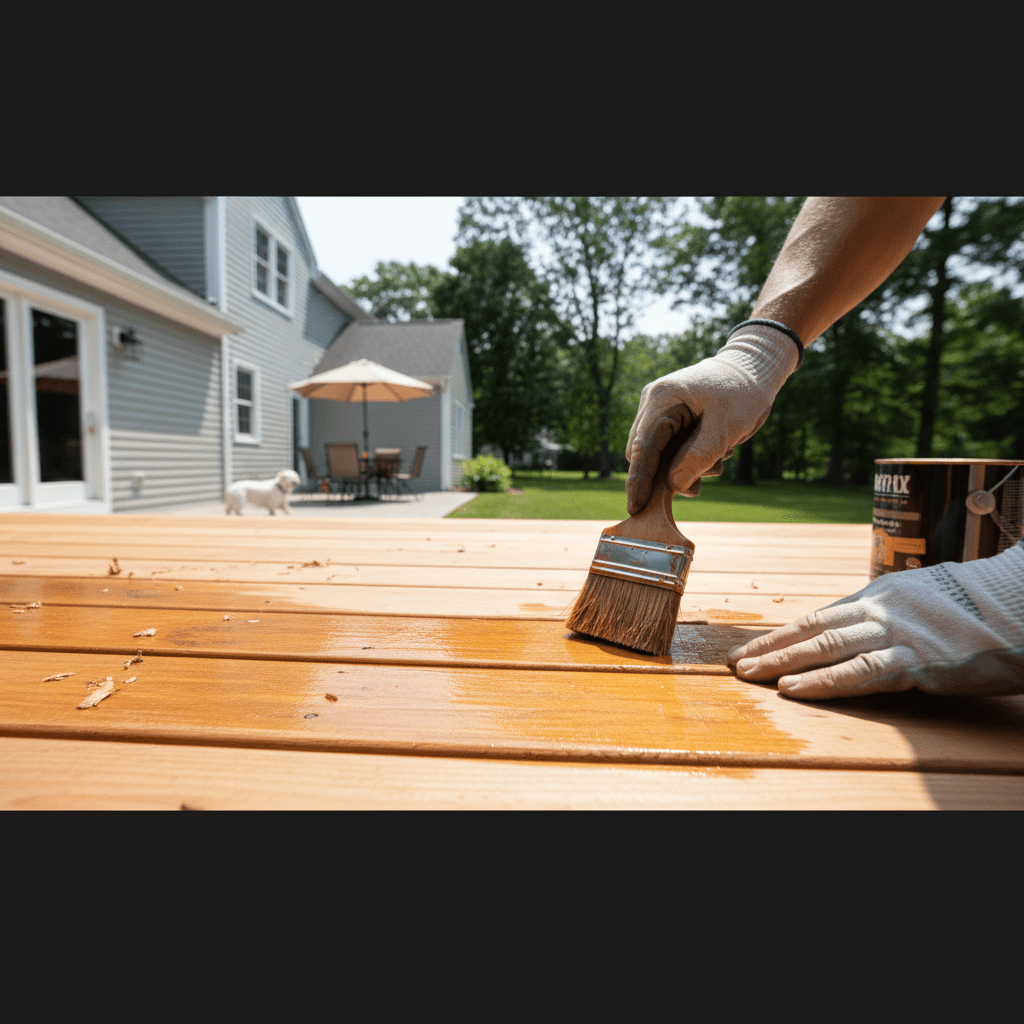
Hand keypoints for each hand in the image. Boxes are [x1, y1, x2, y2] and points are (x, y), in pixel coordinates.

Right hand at [624, 324, 798, 513]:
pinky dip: (690, 459)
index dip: (638, 481)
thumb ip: (698, 457)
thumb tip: (673, 485)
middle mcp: (654, 403)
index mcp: (662, 400)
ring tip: (717, 463)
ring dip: (684, 468)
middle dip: (667, 475)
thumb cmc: (743, 392)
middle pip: (645, 454)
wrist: (755, 368)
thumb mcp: (727, 427)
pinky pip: (671, 448)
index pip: (642, 448)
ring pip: (659, 454)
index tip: (635, 508)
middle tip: (698, 486)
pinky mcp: (673, 418)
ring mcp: (661, 410)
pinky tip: (715, 455)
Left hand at [727, 543, 1023, 699]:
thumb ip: (884, 614)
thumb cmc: (974, 608)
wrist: (1020, 603)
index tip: (749, 648)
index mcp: (877, 595)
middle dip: (768, 647)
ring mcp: (896, 633)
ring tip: (749, 675)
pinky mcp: (917, 660)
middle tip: (733, 663)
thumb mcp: (920, 600)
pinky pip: (860, 673)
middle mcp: (878, 608)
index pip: (816, 616)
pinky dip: (823, 682)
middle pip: (810, 629)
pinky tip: (794, 690)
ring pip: (825, 647)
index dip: (780, 635)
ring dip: (782, 663)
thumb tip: (852, 628)